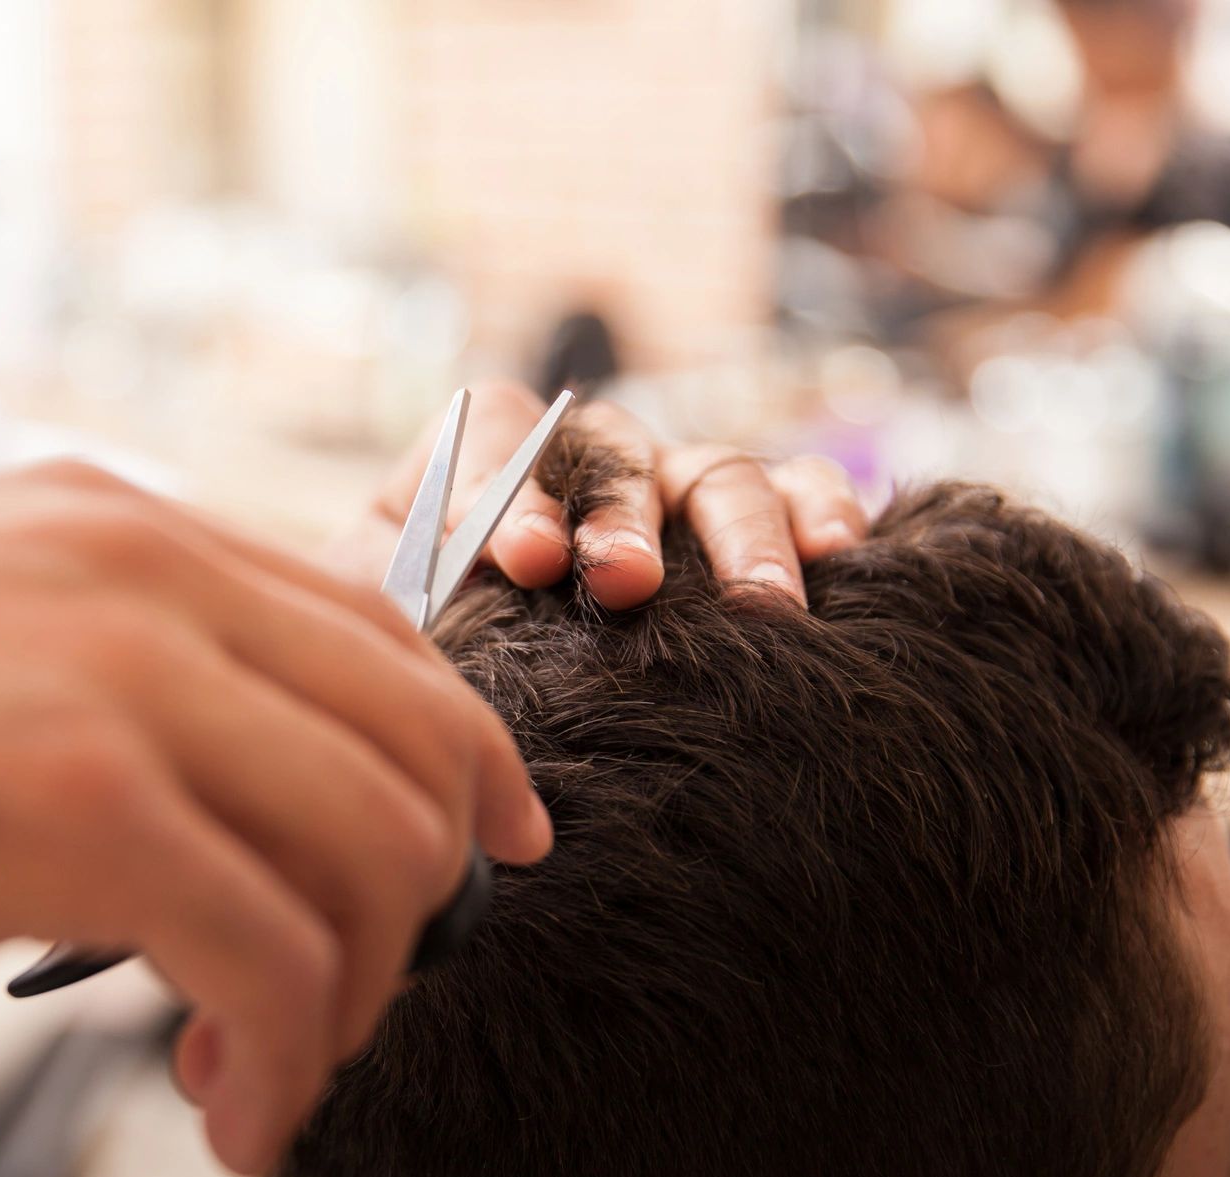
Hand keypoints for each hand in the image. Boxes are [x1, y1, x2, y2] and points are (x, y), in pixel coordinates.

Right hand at [0, 462, 549, 1175]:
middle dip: (413, 916)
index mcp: (119, 523)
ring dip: (352, 1008)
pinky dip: (285, 1065)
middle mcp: (145, 572)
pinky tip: (218, 1118)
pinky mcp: (65, 802)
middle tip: (319, 1018)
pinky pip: (279, 960)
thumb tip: (214, 816)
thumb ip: (95, 686)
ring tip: (251, 1083)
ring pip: (376, 860)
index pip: (385, 637)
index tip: (464, 879)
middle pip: (419, 753)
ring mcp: (114, 675)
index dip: (458, 772)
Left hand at [346, 381, 867, 608]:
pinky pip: (799, 490)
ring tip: (761, 603)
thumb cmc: (433, 646)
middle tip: (624, 581)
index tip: (523, 556)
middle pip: (617, 454)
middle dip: (620, 516)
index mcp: (486, 459)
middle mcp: (588, 460)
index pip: (501, 436)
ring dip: (739, 534)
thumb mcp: (391, 609)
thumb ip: (409, 588)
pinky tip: (838, 552)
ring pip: (718, 474)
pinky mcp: (748, 524)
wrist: (478, 687)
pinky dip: (823, 506)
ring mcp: (674, 487)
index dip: (512, 488)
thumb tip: (457, 590)